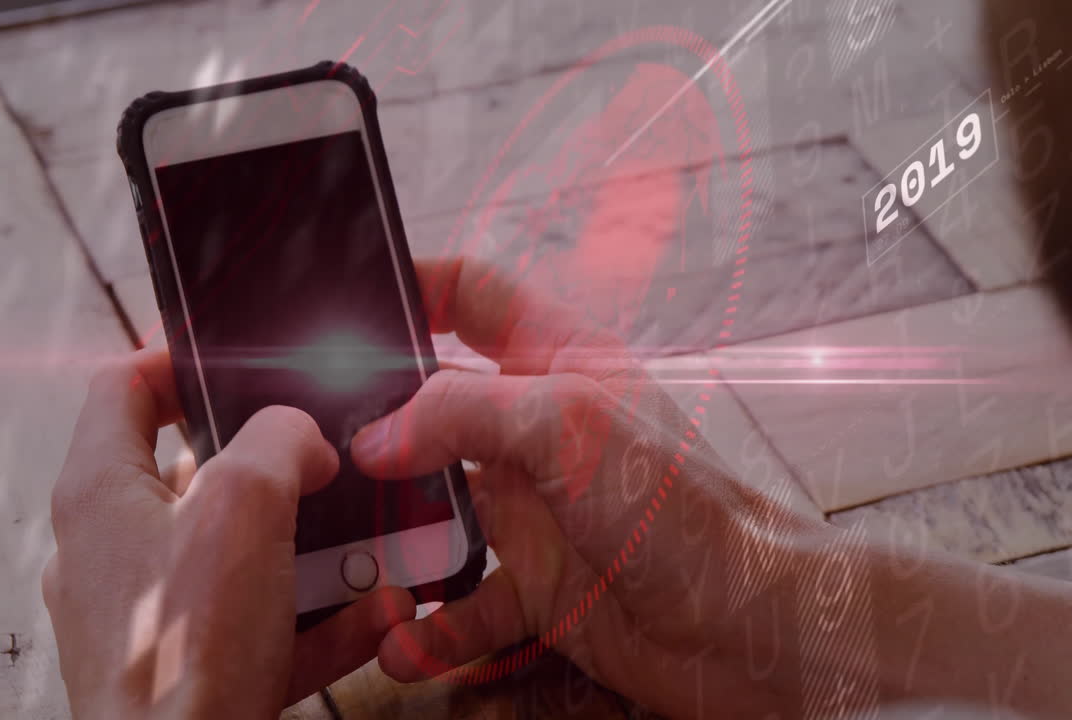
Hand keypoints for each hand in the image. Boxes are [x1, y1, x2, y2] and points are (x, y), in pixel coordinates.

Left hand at [44, 350, 414, 719]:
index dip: (179, 358)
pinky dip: (319, 615)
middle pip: (202, 473)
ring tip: (373, 544)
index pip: (124, 387)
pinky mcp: (192, 662)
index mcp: (104, 492)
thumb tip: (301, 436)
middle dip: (282, 470)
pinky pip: (263, 620)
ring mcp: (153, 611)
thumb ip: (278, 441)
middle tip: (329, 461)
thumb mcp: (243, 505)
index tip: (237, 357)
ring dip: (317, 548)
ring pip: (244, 553)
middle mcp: (116, 550)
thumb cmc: (187, 652)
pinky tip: (374, 613)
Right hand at [352, 257, 823, 715]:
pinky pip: (462, 607)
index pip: (474, 295)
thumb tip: (379, 435)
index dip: (416, 284)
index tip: (355, 296)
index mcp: (558, 363)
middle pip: (434, 411)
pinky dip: (429, 630)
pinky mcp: (539, 584)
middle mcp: (540, 431)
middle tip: (324, 457)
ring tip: (358, 572)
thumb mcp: (567, 424)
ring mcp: (537, 509)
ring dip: (395, 548)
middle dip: (379, 435)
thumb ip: (462, 412)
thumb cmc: (685, 508)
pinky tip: (405, 643)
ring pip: (436, 517)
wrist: (746, 623)